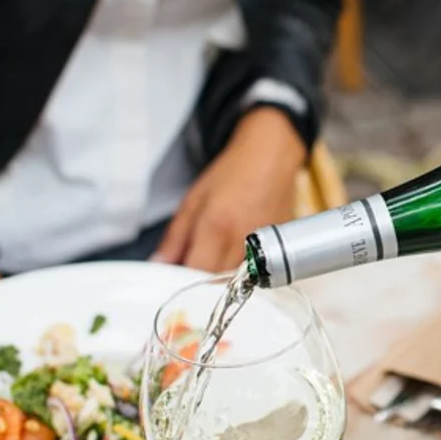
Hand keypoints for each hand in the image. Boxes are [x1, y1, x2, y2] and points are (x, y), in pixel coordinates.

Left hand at [154, 108, 305, 271]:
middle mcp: (243, 240)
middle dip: (202, 282)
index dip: (181, 280)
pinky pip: (259, 271)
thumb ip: (175, 237)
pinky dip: (245, 271)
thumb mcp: (193, 200)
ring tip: (217, 260)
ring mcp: (266, 246)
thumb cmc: (232, 174)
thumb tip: (160, 263)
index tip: (173, 278)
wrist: (270, 157)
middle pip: (218, 282)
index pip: (195, 272)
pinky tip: (240, 255)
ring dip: (224, 279)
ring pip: (240, 281)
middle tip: (193, 268)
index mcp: (216, 227)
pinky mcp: (280, 248)